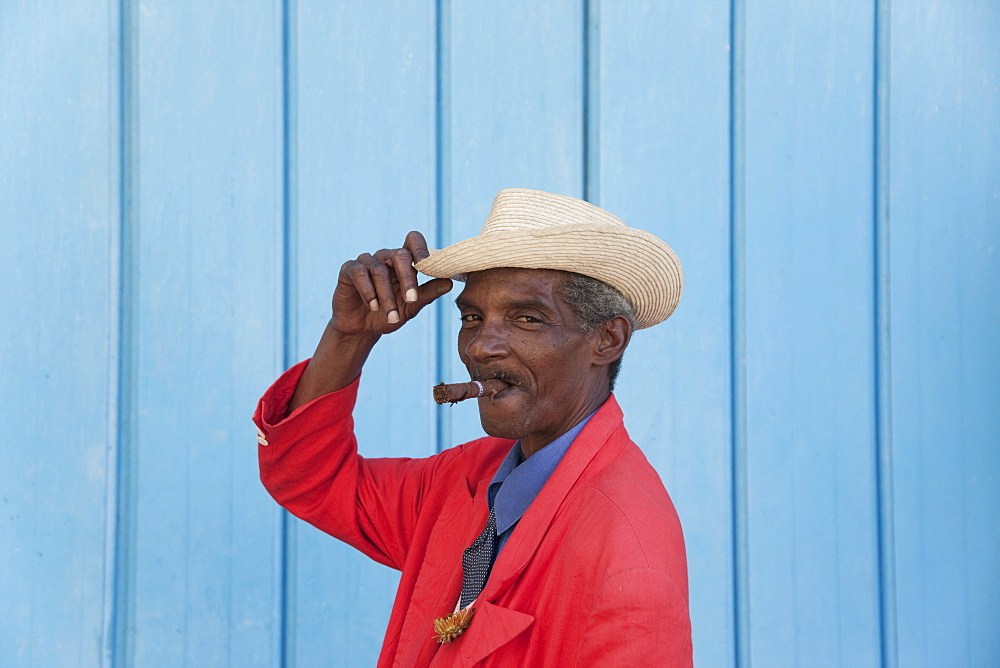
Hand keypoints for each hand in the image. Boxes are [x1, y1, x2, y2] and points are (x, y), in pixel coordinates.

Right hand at [287, 231, 452, 410]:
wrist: (361, 329)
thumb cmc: (389, 314)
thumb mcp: (411, 307)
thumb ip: (428, 293)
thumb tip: (449, 283)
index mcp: (403, 262)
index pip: (413, 241)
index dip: (421, 249)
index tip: (427, 265)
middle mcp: (385, 257)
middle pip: (399, 255)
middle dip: (407, 279)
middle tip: (412, 300)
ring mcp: (367, 262)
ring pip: (379, 270)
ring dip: (386, 296)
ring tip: (391, 317)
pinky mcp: (349, 269)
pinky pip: (359, 273)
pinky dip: (368, 291)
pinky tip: (373, 306)